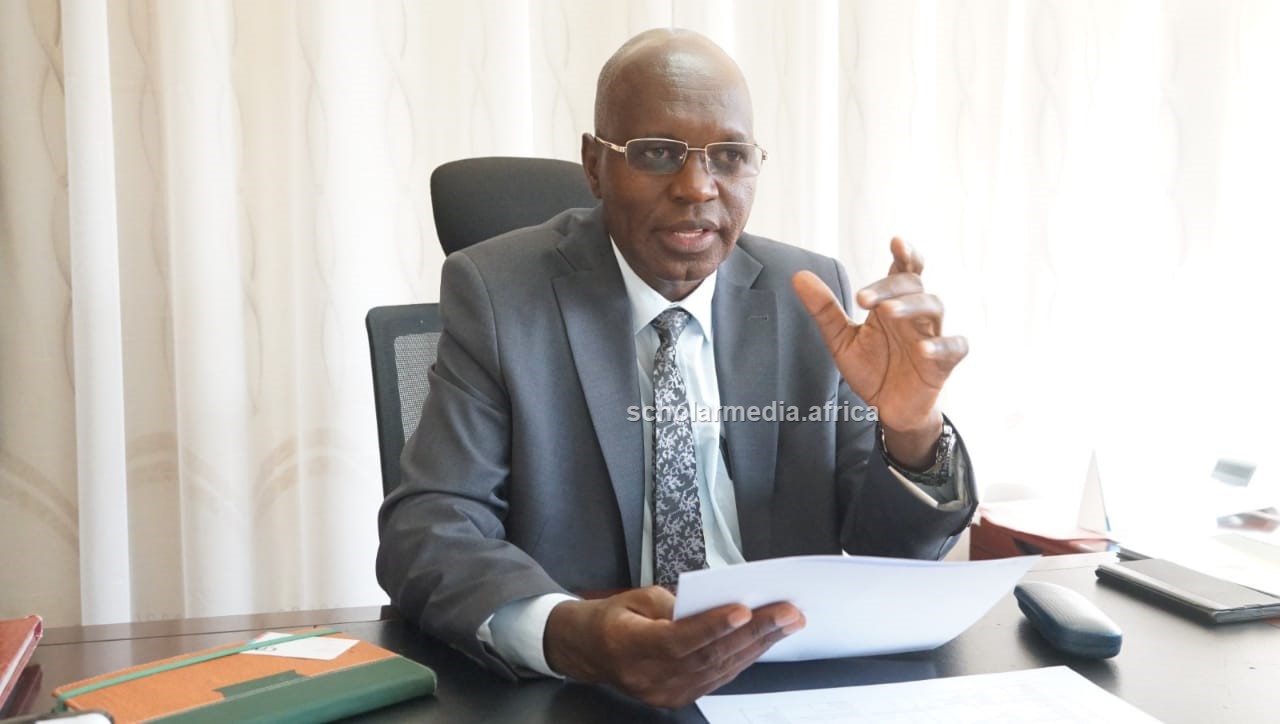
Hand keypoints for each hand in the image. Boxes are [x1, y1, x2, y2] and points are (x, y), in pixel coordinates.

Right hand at [544, 586, 803, 707]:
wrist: (589, 651)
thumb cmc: (613, 617)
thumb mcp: (635, 597)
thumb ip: (673, 602)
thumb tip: (718, 602)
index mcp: (629, 646)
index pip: (677, 640)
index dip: (712, 626)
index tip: (744, 610)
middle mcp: (648, 677)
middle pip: (708, 657)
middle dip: (754, 633)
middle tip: (788, 612)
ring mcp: (665, 694)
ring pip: (720, 669)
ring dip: (758, 645)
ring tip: (788, 623)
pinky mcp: (679, 699)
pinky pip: (718, 678)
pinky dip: (744, 657)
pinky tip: (765, 640)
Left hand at [792, 238, 967, 466]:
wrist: (887, 409)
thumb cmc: (872, 370)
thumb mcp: (841, 340)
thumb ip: (824, 309)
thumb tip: (799, 276)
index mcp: (892, 305)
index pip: (903, 271)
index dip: (905, 253)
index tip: (896, 242)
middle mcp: (915, 316)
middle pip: (913, 285)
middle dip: (890, 287)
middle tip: (863, 299)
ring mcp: (931, 336)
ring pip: (934, 307)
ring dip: (911, 306)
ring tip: (888, 312)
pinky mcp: (942, 363)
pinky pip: (954, 348)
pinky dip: (942, 346)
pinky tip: (924, 348)